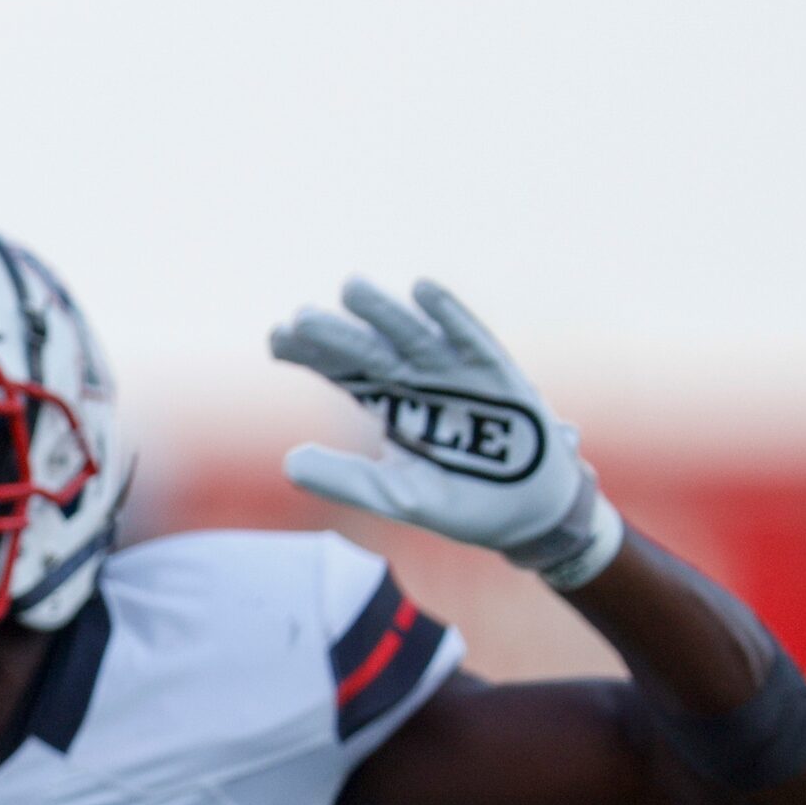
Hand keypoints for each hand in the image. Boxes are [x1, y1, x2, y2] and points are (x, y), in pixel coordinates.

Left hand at [270, 278, 620, 587]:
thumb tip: (288, 463)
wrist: (530, 516)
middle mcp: (418, 382)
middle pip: (369, 352)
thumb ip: (348, 481)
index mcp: (391, 405)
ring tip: (350, 288)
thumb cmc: (461, 502)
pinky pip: (472, 340)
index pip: (343, 372)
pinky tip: (423, 289)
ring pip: (414, 338)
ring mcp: (458, 375)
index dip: (311, 354)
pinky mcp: (499, 376)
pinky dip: (451, 316)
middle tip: (300, 318)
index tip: (276, 338)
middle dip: (337, 336)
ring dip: (384, 315)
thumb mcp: (398, 497)